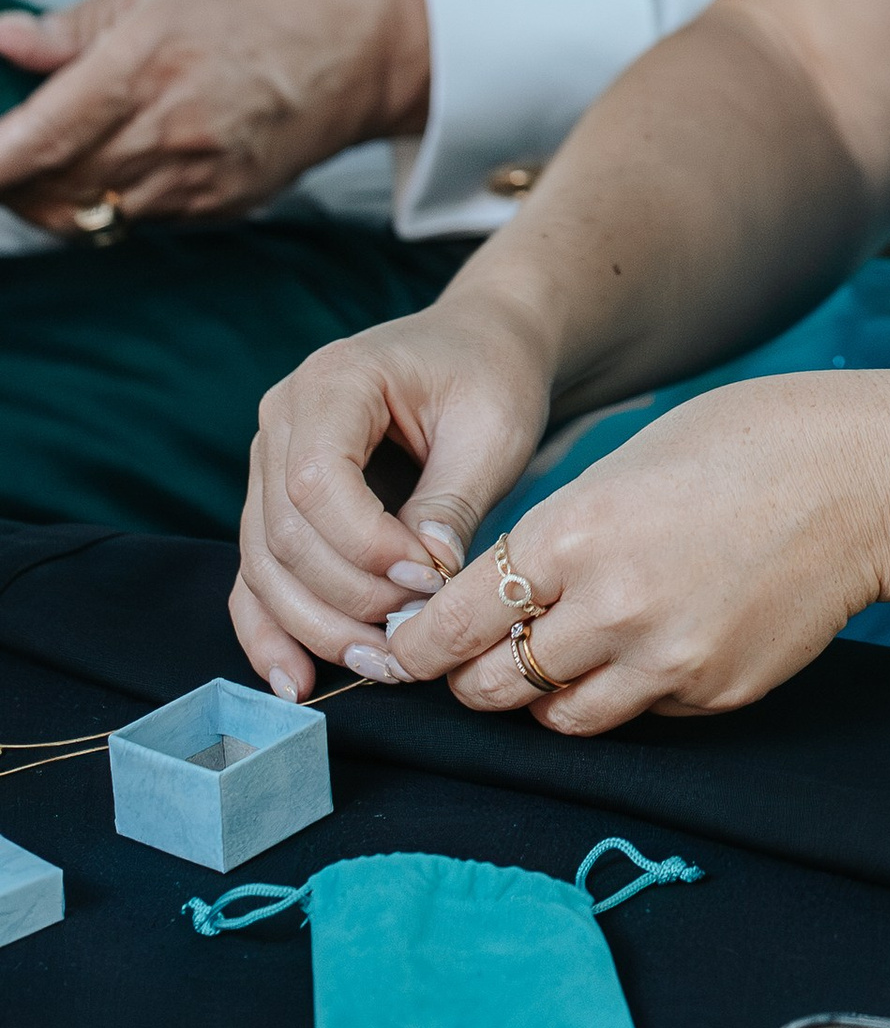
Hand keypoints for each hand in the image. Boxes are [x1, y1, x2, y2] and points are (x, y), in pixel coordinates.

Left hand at [0, 0, 430, 228]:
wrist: (378, 37)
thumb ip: (75, 25)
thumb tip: (4, 42)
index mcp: (145, 64)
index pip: (31, 140)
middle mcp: (170, 132)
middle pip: (49, 189)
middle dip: (8, 180)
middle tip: (3, 151)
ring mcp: (200, 178)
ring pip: (89, 214)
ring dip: (48, 194)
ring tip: (41, 157)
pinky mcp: (224, 204)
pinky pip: (140, 217)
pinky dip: (106, 198)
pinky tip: (108, 160)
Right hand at [231, 290, 556, 697]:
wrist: (480, 347)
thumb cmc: (492, 376)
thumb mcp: (493, 427)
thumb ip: (452, 500)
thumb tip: (424, 583)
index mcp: (332, 381)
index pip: (316, 483)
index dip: (365, 546)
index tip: (429, 579)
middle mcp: (283, 419)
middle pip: (283, 533)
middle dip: (346, 599)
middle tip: (410, 642)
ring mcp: (270, 462)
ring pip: (265, 564)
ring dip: (315, 627)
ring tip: (377, 667)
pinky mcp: (278, 503)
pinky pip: (258, 573)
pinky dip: (272, 629)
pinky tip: (295, 680)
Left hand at [332, 379, 889, 736]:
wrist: (860, 483)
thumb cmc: (741, 450)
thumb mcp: (622, 470)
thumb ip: (556, 537)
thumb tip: (498, 593)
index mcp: (574, 533)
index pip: (453, 622)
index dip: (416, 645)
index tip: (402, 650)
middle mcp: (610, 607)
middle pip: (490, 683)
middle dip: (468, 678)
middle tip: (470, 662)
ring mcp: (665, 660)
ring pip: (557, 717)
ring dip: (540, 697)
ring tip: (553, 661)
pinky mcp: (712, 691)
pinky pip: (638, 710)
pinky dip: (625, 688)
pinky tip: (649, 642)